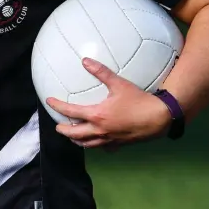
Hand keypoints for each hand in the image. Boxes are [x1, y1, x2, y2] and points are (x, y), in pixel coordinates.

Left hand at [47, 57, 171, 149]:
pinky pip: (103, 147)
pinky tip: (97, 141)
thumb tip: (85, 60)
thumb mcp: (119, 84)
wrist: (159, 118)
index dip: (58, 106)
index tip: (49, 101)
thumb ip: (101, 72)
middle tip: (57, 126)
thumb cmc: (139, 100)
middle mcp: (100, 130)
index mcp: (97, 116)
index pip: (71, 112)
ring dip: (77, 140)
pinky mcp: (119, 144)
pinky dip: (96, 145)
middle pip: (75, 134)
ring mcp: (110, 140)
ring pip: (88, 144)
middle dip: (64, 131)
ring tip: (72, 136)